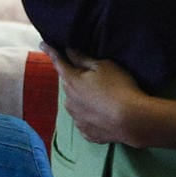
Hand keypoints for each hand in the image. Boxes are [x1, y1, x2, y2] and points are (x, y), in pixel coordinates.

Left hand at [44, 45, 164, 146]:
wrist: (133, 120)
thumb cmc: (119, 87)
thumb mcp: (103, 66)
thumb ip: (83, 58)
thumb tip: (69, 50)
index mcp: (71, 81)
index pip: (58, 62)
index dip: (51, 51)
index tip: (43, 44)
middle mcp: (69, 101)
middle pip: (68, 84)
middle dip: (75, 78)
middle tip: (92, 76)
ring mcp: (77, 119)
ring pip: (75, 103)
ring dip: (82, 98)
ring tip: (103, 97)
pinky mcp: (86, 132)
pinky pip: (84, 119)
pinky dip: (90, 115)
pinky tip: (104, 113)